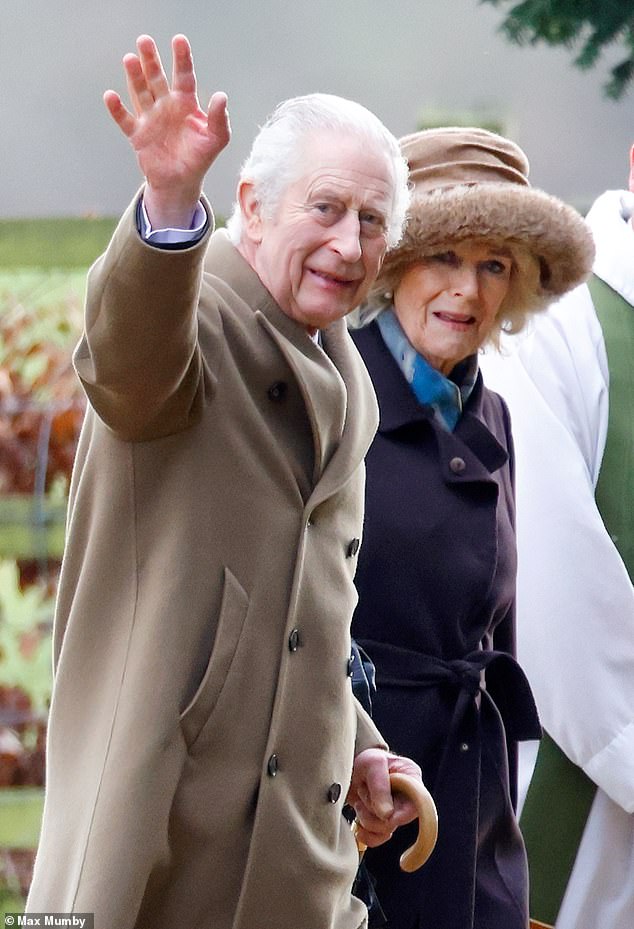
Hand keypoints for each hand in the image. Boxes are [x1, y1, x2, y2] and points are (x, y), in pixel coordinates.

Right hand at [103, 34, 230, 227]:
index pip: (184, 76)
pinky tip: (111, 96)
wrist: (181, 182)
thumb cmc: (200, 158)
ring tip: (130, 59)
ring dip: (135, 77)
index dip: (182, 59)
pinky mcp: (137, 134)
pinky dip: (117, 109)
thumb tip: (221, 96)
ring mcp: (150, 118)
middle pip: (157, 78)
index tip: (179, 40)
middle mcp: (166, 106)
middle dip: (151, 60)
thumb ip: (219, 118)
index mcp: (185, 103)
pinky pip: (125, 119)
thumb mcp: (216, 139)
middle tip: (145, 40)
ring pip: (141, 93)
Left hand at [347, 748, 422, 847]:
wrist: (350, 767)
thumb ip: (380, 786)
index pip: (418, 804)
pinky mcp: (383, 821)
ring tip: (360, 801)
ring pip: (385, 830)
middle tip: (364, 793)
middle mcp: (407, 798)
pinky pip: (378, 839)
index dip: (402, 814)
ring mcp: (395, 811)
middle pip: (398, 820)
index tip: (385, 813)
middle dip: (375, 811)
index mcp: (412, 779)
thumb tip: (387, 816)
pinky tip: (358, 825)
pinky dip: (366, 835)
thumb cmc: (367, 759)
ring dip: (367, 820)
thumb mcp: (373, 764)